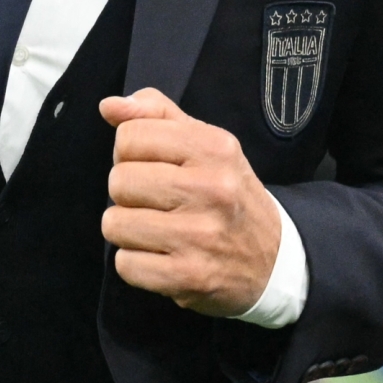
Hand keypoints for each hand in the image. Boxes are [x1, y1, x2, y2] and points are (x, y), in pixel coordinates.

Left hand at [100, 88, 279, 317]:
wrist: (273, 260)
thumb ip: (156, 115)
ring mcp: (200, 236)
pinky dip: (135, 264)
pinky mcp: (189, 277)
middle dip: (128, 193)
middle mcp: (211, 189)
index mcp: (215, 148)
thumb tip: (109, 105)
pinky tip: (161, 257)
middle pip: (118, 181)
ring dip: (128, 230)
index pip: (130, 136)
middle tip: (156, 202)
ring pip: (115, 224)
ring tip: (157, 230)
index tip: (152, 167)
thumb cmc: (227, 194)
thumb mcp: (205, 144)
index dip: (130, 153)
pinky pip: (125, 265)